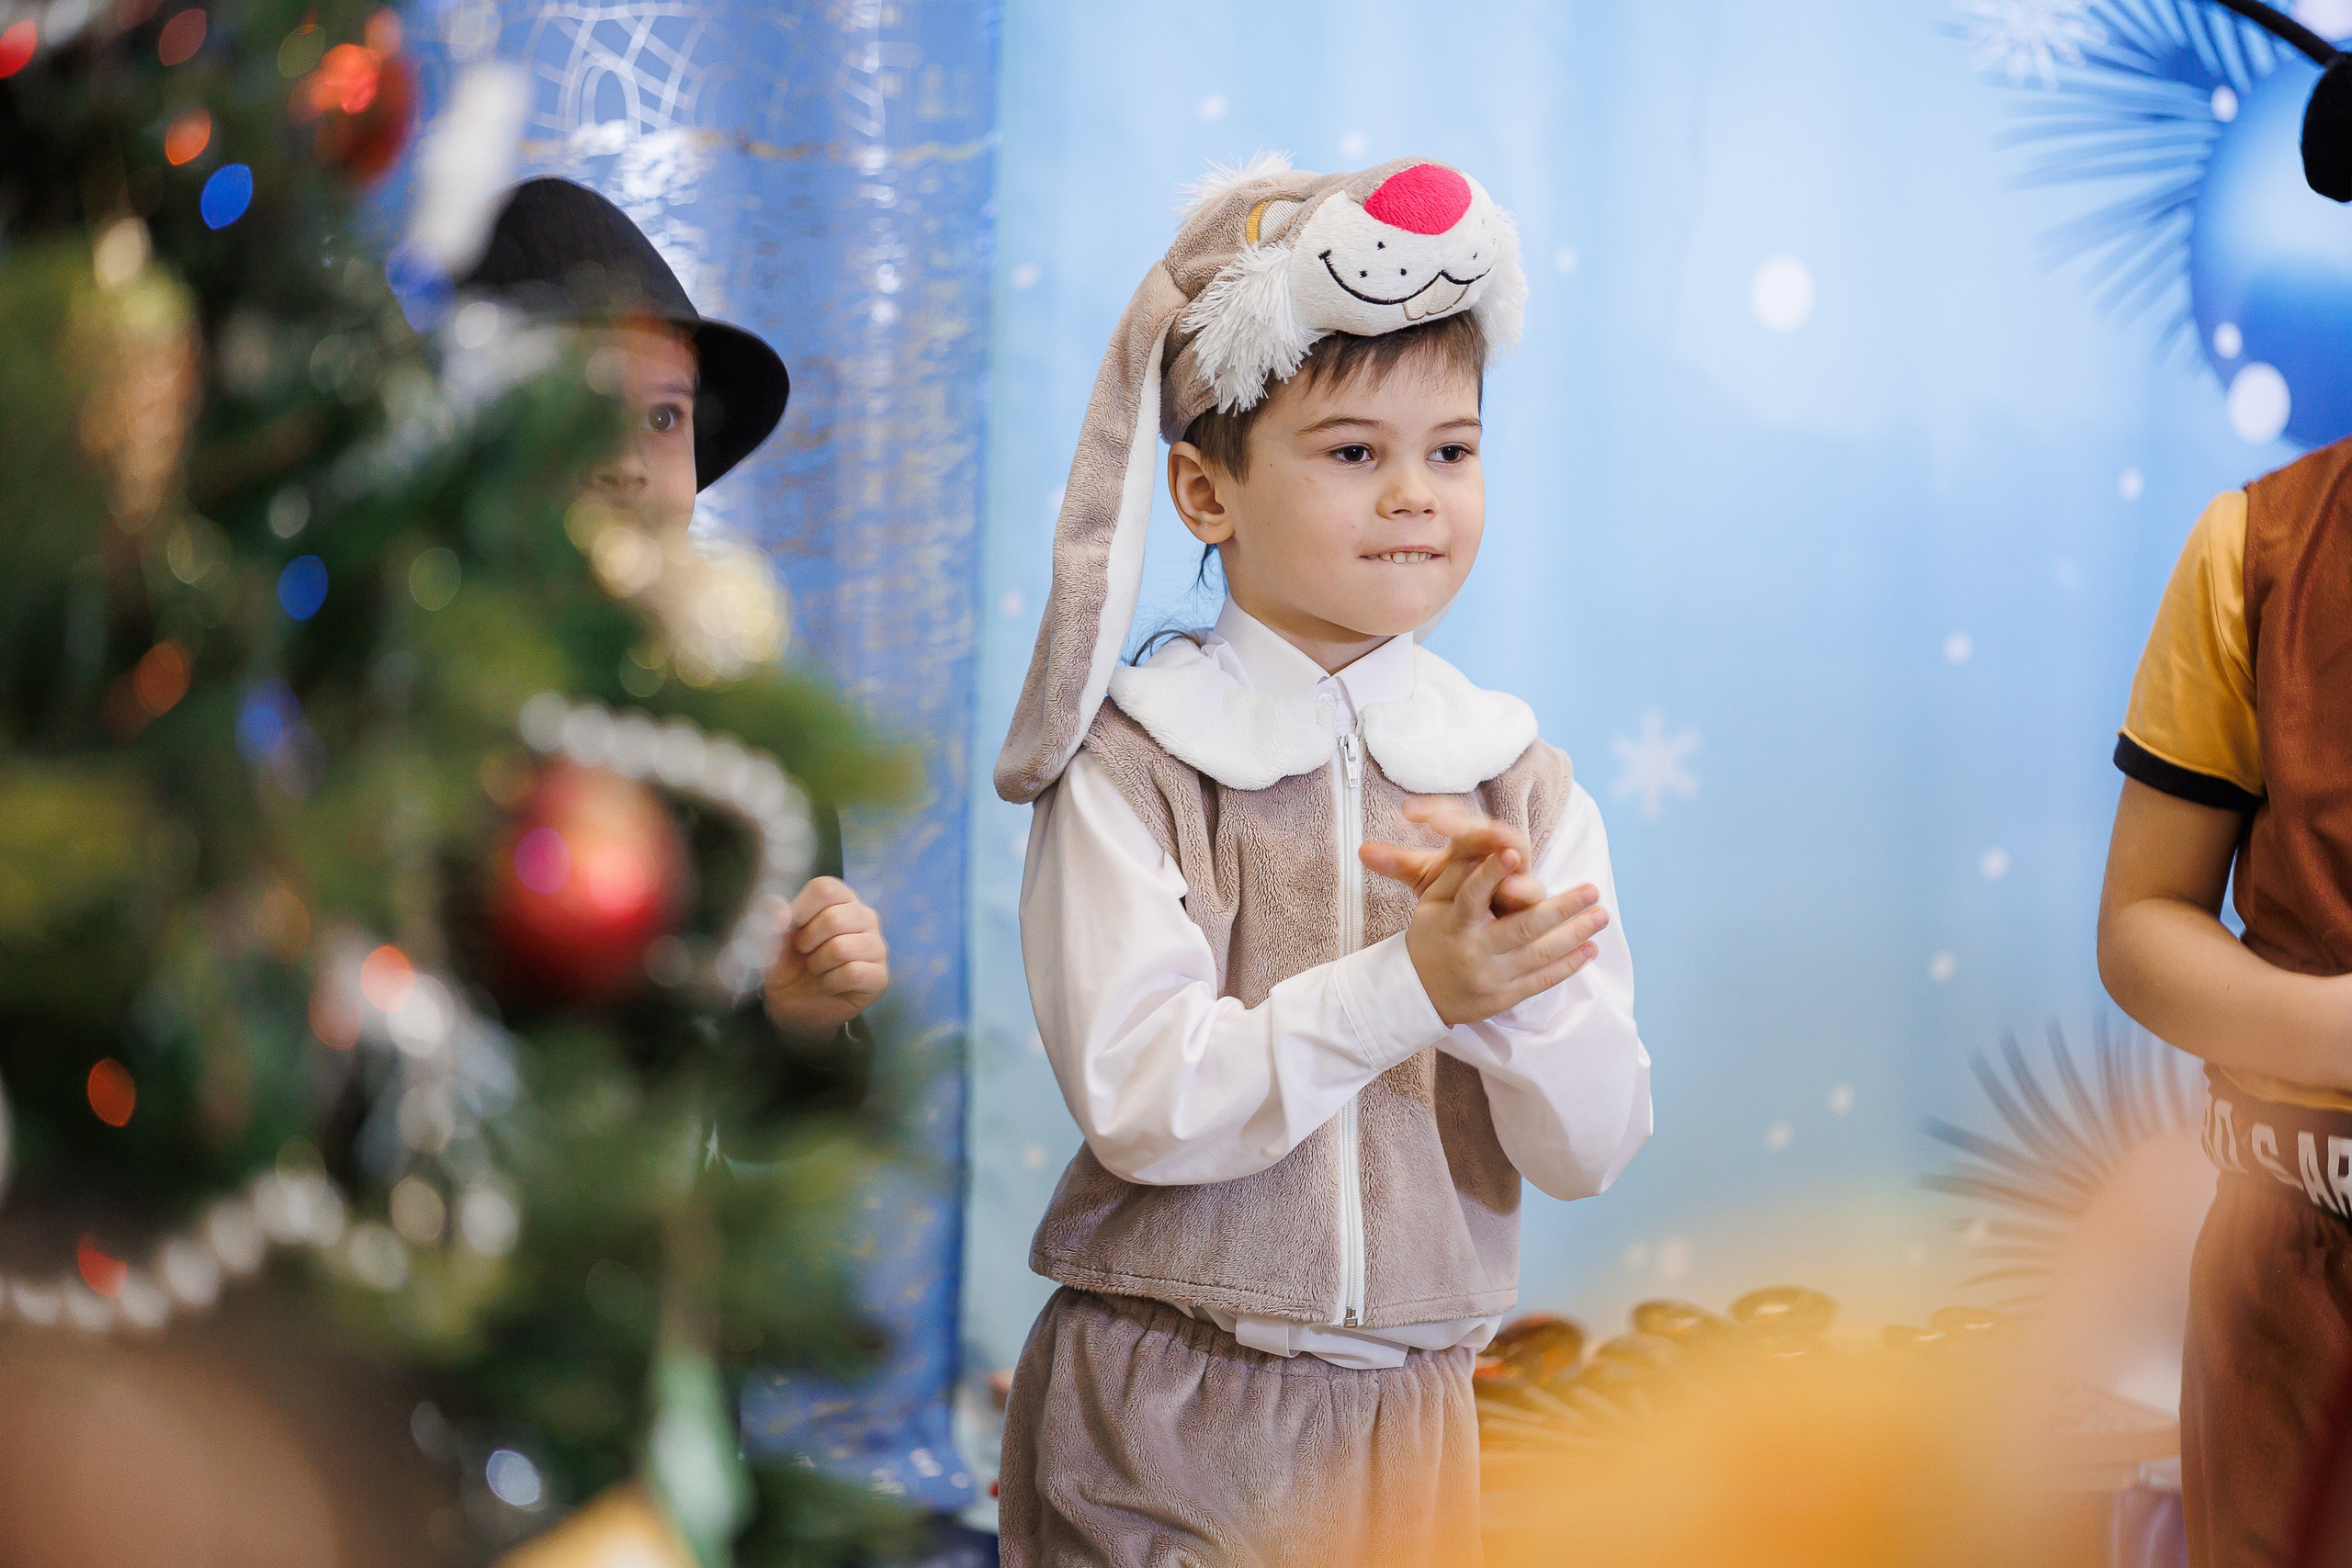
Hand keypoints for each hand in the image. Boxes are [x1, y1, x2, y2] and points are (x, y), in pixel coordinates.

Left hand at [762, 877, 887, 1034]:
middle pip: (834, 918)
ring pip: (842, 948)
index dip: (800, 910)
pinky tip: (829, 984)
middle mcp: (864, 917)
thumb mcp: (769, 938)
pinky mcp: (879, 977)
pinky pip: (852, 973)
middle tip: (804, 953)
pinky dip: (830, 982)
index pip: (825, 888)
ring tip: (817, 969)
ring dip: (818, 964)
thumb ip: (769, 917)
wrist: (792, 1007)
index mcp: (840, 899)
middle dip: (807, 942)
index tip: (788, 927)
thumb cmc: (787, 964)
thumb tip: (781, 911)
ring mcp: (876, 946)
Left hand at [1361, 797, 1545, 914]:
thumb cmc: (1462, 898)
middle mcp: (1496, 851)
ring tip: (1492, 837)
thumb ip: (1399, 864)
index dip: (1433, 810)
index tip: (1407, 811)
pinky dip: (1522, 887)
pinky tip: (1510, 887)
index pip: (1453, 816)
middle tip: (1442, 822)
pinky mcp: (1533, 898)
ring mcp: (1519, 872)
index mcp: (1470, 842)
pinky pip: (1531, 890)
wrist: (1490, 930)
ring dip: (1502, 844)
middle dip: (1466, 822)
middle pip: (1486, 826)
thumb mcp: (1427, 880)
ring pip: (1515, 851)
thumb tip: (1361, 850)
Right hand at [1401, 848, 1609, 1028]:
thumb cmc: (1432, 936)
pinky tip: (1590, 949)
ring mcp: (1490, 978)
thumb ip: (1458, 874)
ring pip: (1539, 955)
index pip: (1472, 896)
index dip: (1491, 874)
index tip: (1512, 852)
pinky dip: (1569, 966)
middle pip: (1522, 927)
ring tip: (1601, 916)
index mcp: (1453, 923)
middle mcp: (1473, 951)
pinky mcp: (1503, 998)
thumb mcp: (1433, 903)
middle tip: (1592, 889)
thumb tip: (1487, 845)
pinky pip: (1541, 981)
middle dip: (1561, 907)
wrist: (1418, 994)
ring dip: (1575, 934)